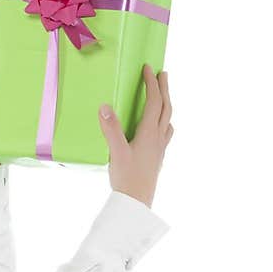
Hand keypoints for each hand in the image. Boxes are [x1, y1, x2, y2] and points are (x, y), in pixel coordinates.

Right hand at [98, 65, 172, 207]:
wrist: (137, 202)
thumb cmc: (127, 179)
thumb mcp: (116, 152)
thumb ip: (111, 129)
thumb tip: (105, 106)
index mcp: (149, 133)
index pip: (154, 102)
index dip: (151, 84)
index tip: (148, 68)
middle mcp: (158, 138)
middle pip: (166, 108)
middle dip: (164, 89)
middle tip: (162, 74)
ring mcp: (160, 148)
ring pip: (168, 120)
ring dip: (167, 104)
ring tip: (164, 97)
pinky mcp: (157, 157)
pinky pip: (165, 133)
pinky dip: (164, 123)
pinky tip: (160, 128)